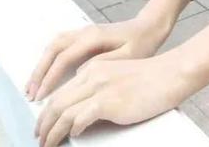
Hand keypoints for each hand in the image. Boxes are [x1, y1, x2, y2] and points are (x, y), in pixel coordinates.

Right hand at [25, 17, 168, 102]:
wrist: (150, 27)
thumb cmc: (142, 43)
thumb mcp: (128, 56)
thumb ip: (104, 64)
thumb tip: (79, 73)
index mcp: (94, 36)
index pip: (64, 57)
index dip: (50, 77)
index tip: (41, 96)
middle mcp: (85, 31)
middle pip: (54, 48)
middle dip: (40, 71)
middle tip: (30, 93)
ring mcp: (84, 31)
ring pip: (55, 44)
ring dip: (42, 64)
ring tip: (33, 86)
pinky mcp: (85, 36)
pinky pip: (61, 45)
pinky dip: (49, 58)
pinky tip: (46, 73)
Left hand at [33, 50, 188, 146]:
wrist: (169, 74)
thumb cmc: (150, 79)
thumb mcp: (118, 77)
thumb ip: (99, 88)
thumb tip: (83, 113)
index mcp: (93, 69)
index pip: (63, 91)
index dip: (48, 110)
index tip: (44, 125)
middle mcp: (92, 75)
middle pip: (57, 101)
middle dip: (43, 123)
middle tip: (39, 138)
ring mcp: (99, 87)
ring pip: (63, 112)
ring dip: (52, 132)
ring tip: (48, 144)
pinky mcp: (108, 101)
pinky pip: (80, 118)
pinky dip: (72, 129)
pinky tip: (73, 135)